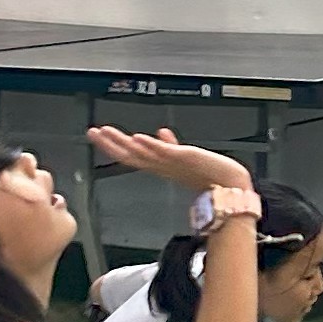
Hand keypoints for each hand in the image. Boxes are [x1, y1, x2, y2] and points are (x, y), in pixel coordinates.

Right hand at [87, 125, 253, 201]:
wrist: (229, 189)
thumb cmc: (211, 174)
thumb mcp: (185, 155)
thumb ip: (172, 144)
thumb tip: (162, 132)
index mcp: (161, 165)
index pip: (132, 154)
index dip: (114, 146)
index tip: (100, 135)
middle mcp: (163, 166)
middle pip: (129, 155)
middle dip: (109, 144)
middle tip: (92, 133)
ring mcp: (171, 163)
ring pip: (141, 153)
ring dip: (122, 142)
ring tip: (106, 133)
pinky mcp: (183, 158)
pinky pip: (162, 152)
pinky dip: (149, 145)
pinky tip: (137, 138)